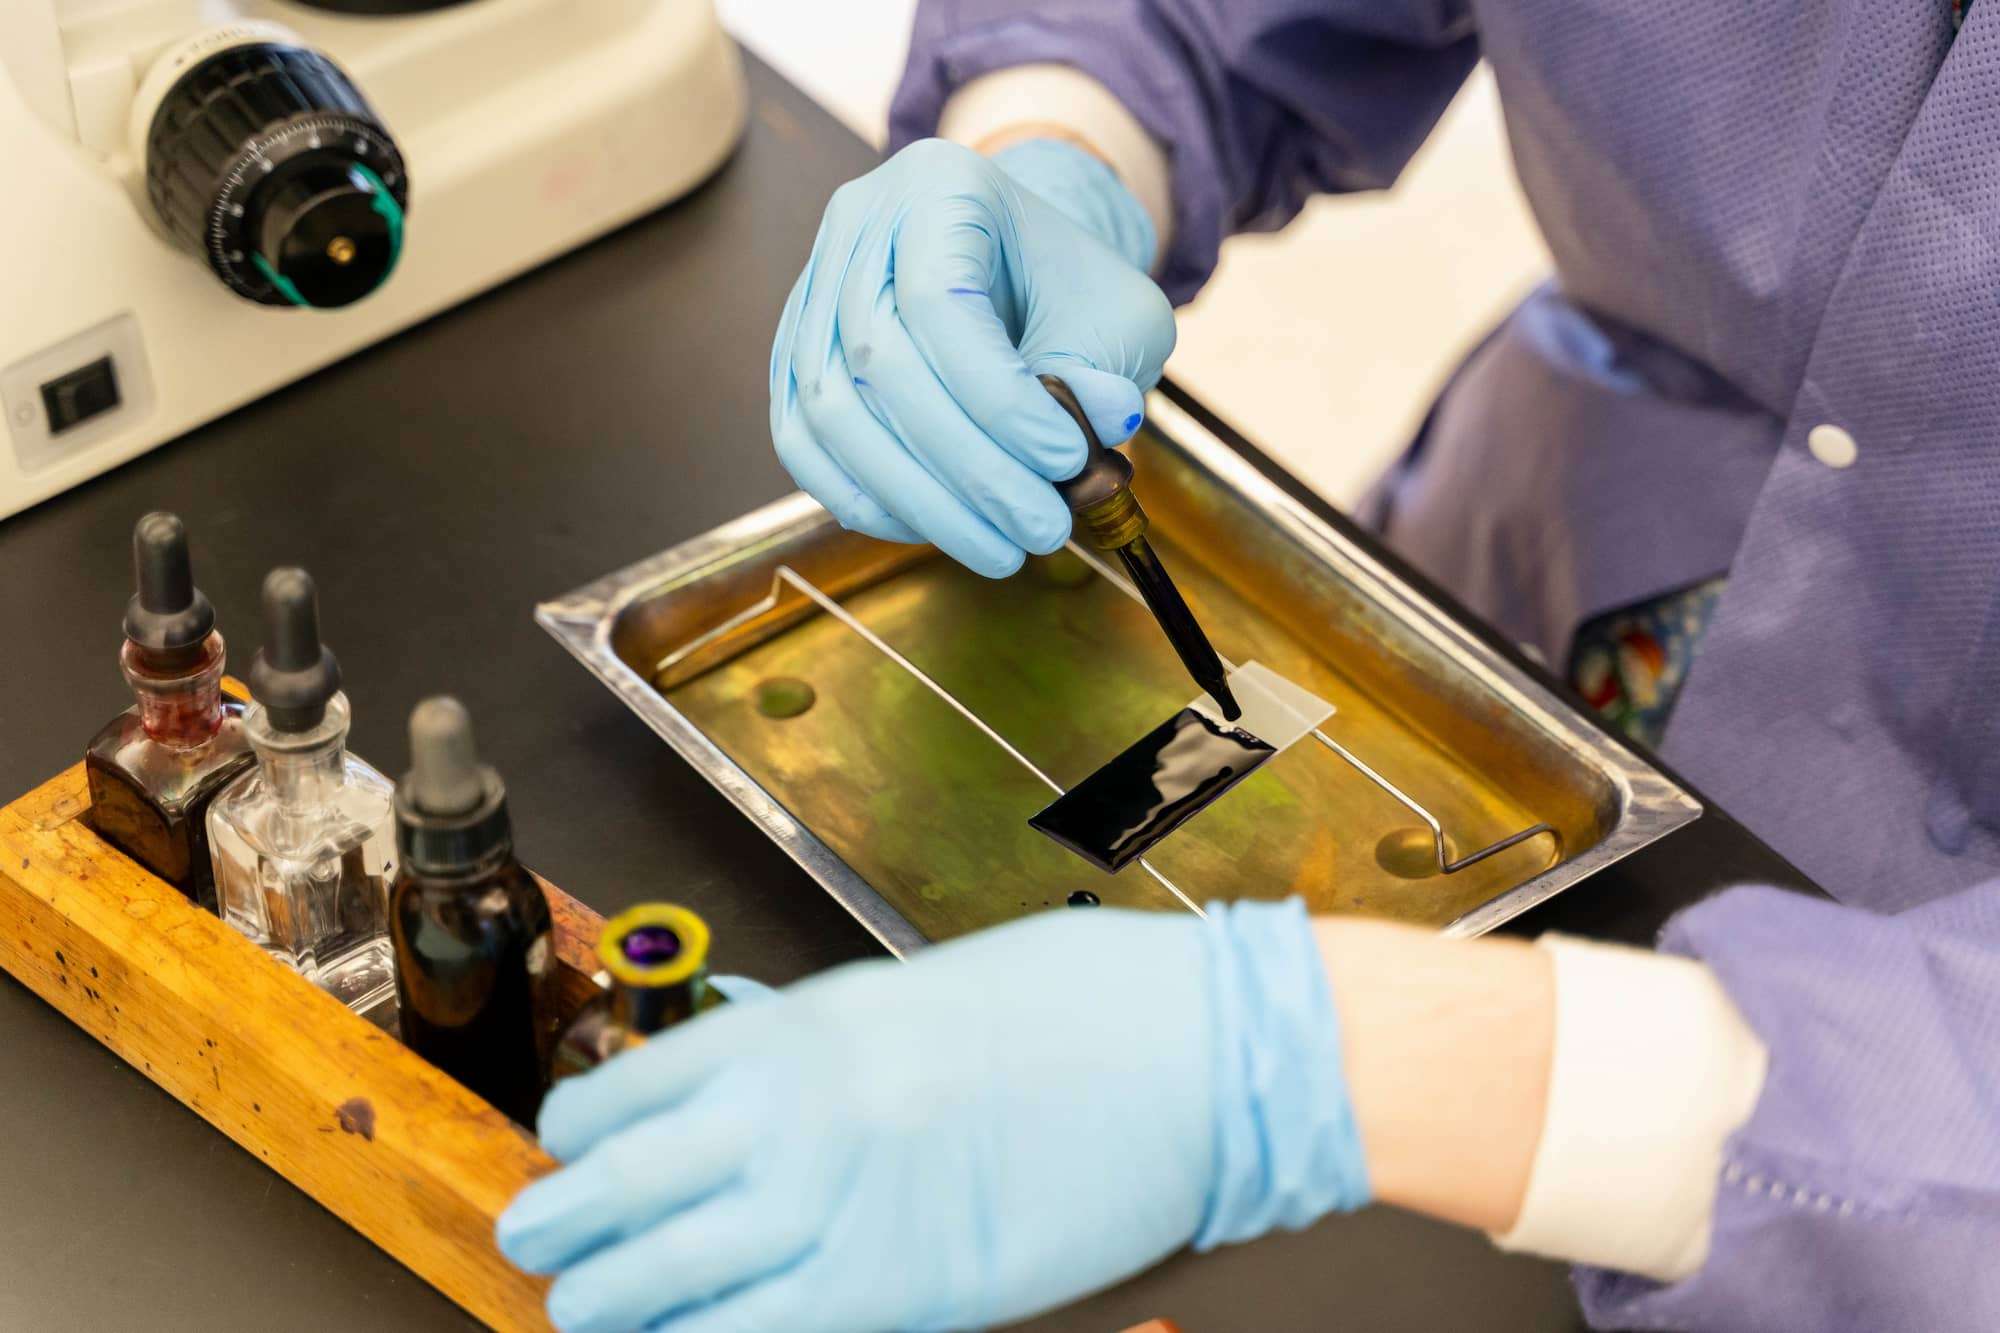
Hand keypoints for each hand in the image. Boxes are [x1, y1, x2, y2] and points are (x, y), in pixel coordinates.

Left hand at [497, 902, 1367, 1332]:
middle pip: (614, 1192)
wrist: (1187, 1049)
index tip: (567, 1156)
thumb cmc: (1070, 1008)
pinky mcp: (891, 1291)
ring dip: (603, 1303)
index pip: (621, 1094)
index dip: (573, 1139)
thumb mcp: (908, 996)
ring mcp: (829, 1209)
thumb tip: (743, 1070)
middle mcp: (783, 1114)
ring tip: (583, 1311)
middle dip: (561, 1228)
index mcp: (789, 1029)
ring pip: (654, 1282)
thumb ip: (811, 1044)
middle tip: (539, 1242)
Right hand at [768, 137, 1176, 577]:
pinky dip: (860, 497)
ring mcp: (811, 291)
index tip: (1065, 461)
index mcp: (939, 188)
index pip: (940, 300)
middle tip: (1039, 530)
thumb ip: (1109, 368)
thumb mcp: (1119, 312)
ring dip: (917, 499)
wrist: (1013, 269)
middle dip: (966, 467)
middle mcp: (858, 227)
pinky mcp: (793, 354)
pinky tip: (929, 528)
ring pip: (831, 408)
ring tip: (998, 548)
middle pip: (879, 360)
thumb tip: (1100, 427)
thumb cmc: (1064, 288)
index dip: (999, 399)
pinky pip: (800, 439)